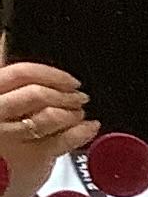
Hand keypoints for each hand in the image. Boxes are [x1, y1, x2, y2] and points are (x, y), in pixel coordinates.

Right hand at [0, 61, 95, 196]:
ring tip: (79, 112)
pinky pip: (65, 138)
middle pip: (37, 93)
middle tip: (79, 96)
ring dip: (73, 110)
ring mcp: (13, 136)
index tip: (69, 79)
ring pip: (52, 114)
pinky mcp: (32, 156)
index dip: (51, 74)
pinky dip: (84, 130)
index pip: (19, 73)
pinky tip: (90, 126)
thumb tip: (5, 40)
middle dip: (65, 92)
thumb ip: (5, 80)